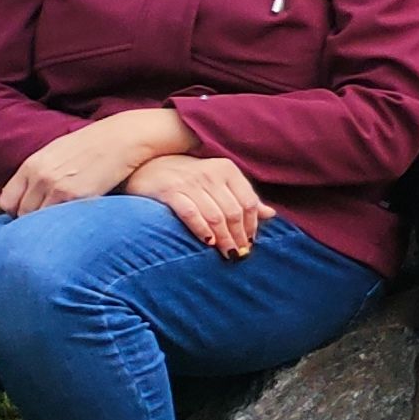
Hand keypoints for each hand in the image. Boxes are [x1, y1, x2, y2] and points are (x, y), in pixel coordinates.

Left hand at [0, 109, 183, 213]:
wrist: (126, 136)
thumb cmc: (98, 144)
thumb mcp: (60, 151)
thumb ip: (41, 172)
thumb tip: (32, 196)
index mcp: (32, 164)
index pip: (7, 202)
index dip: (18, 212)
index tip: (33, 215)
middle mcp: (39, 176)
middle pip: (22, 215)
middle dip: (34, 222)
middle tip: (53, 223)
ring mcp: (56, 186)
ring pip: (39, 222)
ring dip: (50, 226)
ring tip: (66, 225)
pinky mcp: (75, 196)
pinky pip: (59, 221)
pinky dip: (66, 224)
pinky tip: (78, 221)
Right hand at [128, 154, 272, 257]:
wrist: (148, 166)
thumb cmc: (188, 177)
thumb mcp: (218, 181)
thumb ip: (242, 196)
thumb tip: (270, 214)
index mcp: (227, 170)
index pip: (249, 201)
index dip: (252, 225)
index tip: (250, 242)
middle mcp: (211, 174)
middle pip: (234, 211)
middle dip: (239, 236)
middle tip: (239, 253)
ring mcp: (190, 182)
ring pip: (215, 215)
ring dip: (224, 238)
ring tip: (227, 253)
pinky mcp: (170, 191)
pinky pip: (191, 213)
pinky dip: (201, 229)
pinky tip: (208, 242)